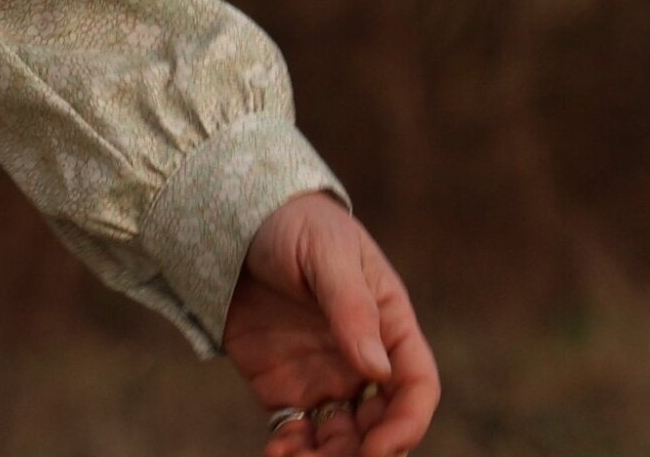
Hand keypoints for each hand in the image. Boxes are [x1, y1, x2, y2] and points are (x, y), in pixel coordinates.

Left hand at [222, 191, 440, 455]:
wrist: (234, 217)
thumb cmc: (295, 224)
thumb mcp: (326, 251)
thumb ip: (351, 306)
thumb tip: (377, 369)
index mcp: (388, 323)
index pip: (416, 383)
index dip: (408, 421)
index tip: (383, 444)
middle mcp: (361, 359)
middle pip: (381, 423)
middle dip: (368, 452)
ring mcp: (323, 376)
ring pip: (342, 439)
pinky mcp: (283, 386)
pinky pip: (296, 433)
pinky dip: (292, 452)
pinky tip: (277, 455)